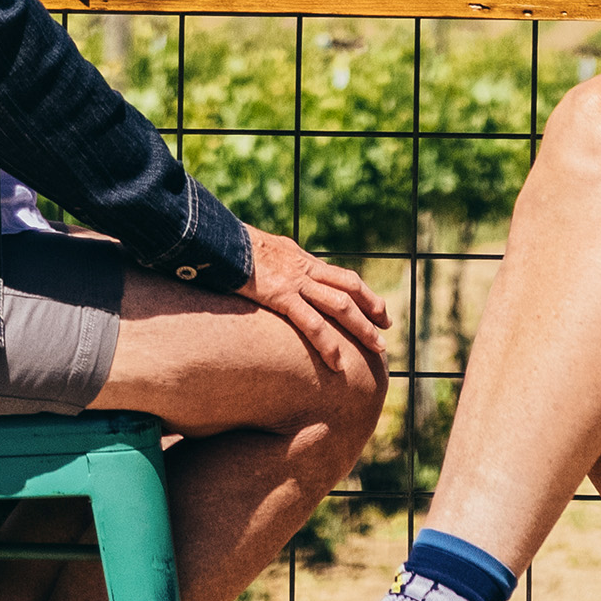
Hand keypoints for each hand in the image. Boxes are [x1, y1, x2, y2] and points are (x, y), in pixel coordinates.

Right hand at [237, 224, 390, 388]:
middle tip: (386, 329)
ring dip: (362, 327)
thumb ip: (267, 267)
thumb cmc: (226, 247)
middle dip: (371, 308)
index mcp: (299, 258)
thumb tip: (265, 279)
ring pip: (340, 304)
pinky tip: (339, 363)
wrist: (214, 238)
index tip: (376, 308)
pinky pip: (311, 323)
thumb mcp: (254, 252)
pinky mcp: (281, 295)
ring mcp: (294, 281)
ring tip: (378, 349)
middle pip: (349, 287)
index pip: (338, 275)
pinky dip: (328, 344)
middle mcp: (303, 267)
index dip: (361, 292)